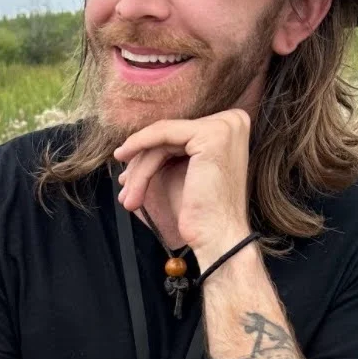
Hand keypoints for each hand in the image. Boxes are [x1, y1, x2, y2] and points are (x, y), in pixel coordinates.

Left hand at [113, 111, 251, 260]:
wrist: (218, 237)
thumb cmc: (200, 211)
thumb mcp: (182, 171)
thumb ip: (168, 150)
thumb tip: (133, 143)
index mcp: (231, 127)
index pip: (178, 134)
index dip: (150, 152)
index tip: (130, 176)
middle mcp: (233, 121)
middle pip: (170, 135)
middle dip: (141, 162)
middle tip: (125, 187)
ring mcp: (224, 126)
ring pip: (163, 137)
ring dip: (139, 168)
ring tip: (127, 195)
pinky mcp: (211, 135)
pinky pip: (162, 134)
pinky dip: (138, 146)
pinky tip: (124, 161)